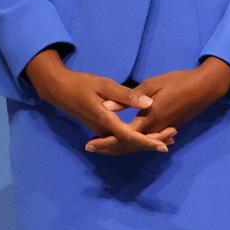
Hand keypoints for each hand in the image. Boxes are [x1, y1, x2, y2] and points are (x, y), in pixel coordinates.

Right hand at [24, 47, 173, 154]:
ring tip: (167, 139)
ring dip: (145, 142)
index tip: (163, 145)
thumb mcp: (104, 84)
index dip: (147, 142)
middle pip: (130, 143)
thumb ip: (125, 95)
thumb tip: (148, 103)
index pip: (129, 137)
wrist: (58, 89)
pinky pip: (120, 138)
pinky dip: (135, 139)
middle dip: (151, 143)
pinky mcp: (101, 128)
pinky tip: (150, 135)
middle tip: (172, 139)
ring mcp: (101, 131)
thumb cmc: (81, 84)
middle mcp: (103, 129)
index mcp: (105, 120)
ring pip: (125, 143)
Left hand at [85, 58, 229, 153]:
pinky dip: (134, 143)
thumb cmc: (178, 81)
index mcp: (149, 119)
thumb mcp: (151, 85)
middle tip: (91, 148)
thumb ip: (128, 98)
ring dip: (121, 147)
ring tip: (104, 145)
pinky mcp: (169, 128)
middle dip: (109, 148)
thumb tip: (106, 108)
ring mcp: (163, 130)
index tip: (89, 144)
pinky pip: (148, 140)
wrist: (205, 87)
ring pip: (138, 145)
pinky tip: (126, 140)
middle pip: (129, 146)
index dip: (105, 142)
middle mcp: (156, 129)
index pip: (122, 137)